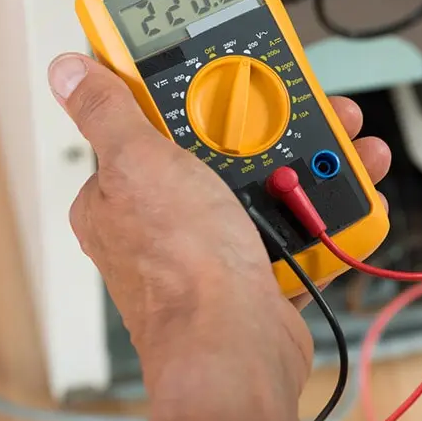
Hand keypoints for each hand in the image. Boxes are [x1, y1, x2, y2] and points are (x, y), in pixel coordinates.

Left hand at [47, 53, 390, 396]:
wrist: (239, 346)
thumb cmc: (184, 267)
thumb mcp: (140, 166)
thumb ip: (108, 114)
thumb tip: (71, 74)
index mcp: (126, 192)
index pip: (160, 124)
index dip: (200, 95)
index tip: (235, 78)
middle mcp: (171, 220)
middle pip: (227, 152)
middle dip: (276, 129)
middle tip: (310, 114)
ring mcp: (217, 245)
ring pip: (271, 187)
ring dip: (314, 169)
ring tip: (350, 155)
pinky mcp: (258, 269)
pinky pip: (298, 228)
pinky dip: (326, 214)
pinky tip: (349, 201)